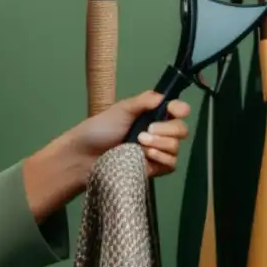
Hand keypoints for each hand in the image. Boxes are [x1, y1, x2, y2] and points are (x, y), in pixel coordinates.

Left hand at [70, 91, 190, 177]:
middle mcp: (158, 132)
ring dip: (160, 144)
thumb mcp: (121, 109)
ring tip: (139, 144)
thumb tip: (165, 97)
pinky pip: (171, 164)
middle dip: (167, 129)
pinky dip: (161, 158)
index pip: (178, 110)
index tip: (171, 110)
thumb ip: (145, 101)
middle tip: (144, 132)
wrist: (85, 156)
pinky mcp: (154, 169)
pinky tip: (146, 156)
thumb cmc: (100, 129)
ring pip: (176, 148)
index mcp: (151, 115)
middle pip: (181, 130)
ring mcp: (156, 152)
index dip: (179, 109)